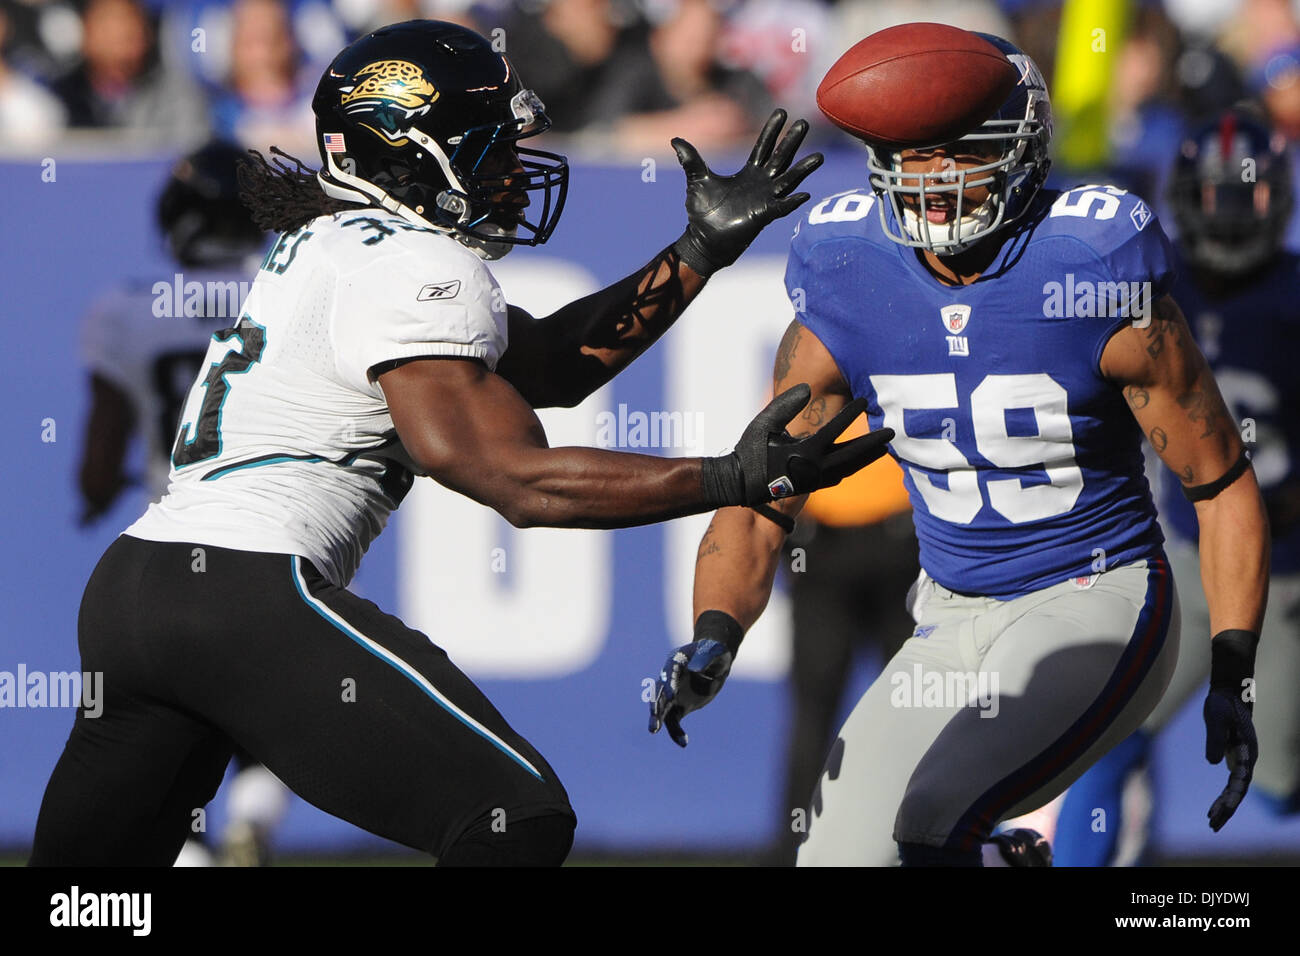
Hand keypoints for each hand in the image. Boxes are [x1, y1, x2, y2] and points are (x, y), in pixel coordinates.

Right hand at [649, 612, 741, 746]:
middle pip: (659, 691)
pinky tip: (683, 742)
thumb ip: (706, 659)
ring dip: (657, 719)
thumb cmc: (714, 652)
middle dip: (656, 704)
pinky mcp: (678, 706)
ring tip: (653, 730)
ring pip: (662, 708)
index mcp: (676, 661)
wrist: (715, 662)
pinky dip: (676, 731)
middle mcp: (669, 678)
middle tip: (653, 716)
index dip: (670, 683)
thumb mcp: (715, 652)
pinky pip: (673, 720)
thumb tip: (695, 670)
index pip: (669, 672)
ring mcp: (672, 693)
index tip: (672, 695)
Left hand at [671, 109, 823, 275]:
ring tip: (818, 157)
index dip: (772, 130)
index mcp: (747, 173)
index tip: (782, 112)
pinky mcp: (762, 216)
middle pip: (780, 158)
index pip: (763, 147)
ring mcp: (764, 200)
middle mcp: (760, 184)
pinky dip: (792, 202)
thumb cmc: (703, 212)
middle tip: (804, 123)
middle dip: (791, 142)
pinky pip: (781, 208)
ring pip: (788, 181)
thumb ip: (691, 160)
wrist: (703, 240)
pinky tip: (804, 194)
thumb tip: (675, 139)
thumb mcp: (697, 180)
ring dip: (802, 170)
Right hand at [701, 384, 893, 507]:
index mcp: (805, 451)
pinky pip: (841, 474)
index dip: (850, 413)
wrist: (741, 486)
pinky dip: (854, 466)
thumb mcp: (764, 424)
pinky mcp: (813, 485)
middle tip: (892, 431)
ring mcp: (816, 479)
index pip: (834, 430)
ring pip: (850, 467)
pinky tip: (861, 460)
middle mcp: (815, 467)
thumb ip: (785, 405)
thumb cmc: (750, 453)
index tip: (865, 400)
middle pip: (852, 454)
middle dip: (873, 442)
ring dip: (868, 456)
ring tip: (885, 446)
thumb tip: (808, 388)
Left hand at [1204, 630, 1259, 830]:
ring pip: (1235, 790)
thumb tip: (1214, 765)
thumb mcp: (1216, 718)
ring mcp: (1243, 761)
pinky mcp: (1235, 758)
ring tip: (1211, 822)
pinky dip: (1223, 796)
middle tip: (1212, 826)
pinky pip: (1230, 783)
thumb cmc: (1223, 704)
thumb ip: (1215, 739)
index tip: (1220, 811)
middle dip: (1227, 810)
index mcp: (1248, 753)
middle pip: (1238, 791)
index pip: (1240, 783)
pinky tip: (1214, 807)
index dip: (1230, 800)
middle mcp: (1248, 760)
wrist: (1230, 693)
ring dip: (1225, 807)